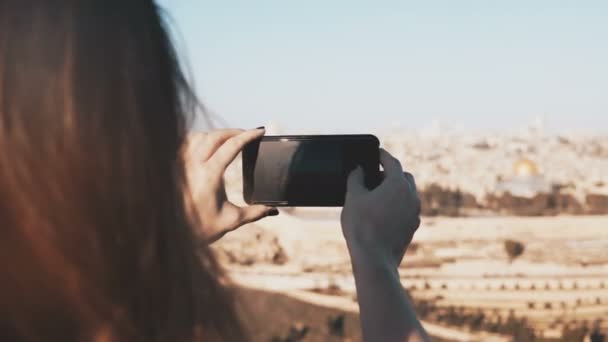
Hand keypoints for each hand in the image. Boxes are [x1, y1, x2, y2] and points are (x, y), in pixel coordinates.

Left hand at [184, 128, 277, 242]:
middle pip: (216, 136)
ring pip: (199, 136)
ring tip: (229, 139)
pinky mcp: (173, 168)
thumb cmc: (201, 229)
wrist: (173, 236)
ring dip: (216, 134)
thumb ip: (256, 213)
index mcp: (209, 175)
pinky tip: (207, 145)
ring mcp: (181, 165)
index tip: (260, 131)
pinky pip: (185, 144)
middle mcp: (193, 165)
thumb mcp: (232, 220)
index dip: (248, 136)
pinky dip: (199, 139)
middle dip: (234, 132)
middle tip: (248, 134)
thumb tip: (275, 210)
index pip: (232, 146)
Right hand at [341, 149, 420, 268]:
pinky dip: (397, 205)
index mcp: (398, 184)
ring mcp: (415, 213)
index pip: (392, 162)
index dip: (382, 155)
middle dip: (391, 173)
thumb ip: (355, 178)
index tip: (376, 152)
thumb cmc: (362, 226)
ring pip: (407, 194)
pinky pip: (407, 209)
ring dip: (395, 190)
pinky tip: (382, 212)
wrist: (374, 259)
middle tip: (374, 175)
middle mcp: (411, 196)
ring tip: (377, 194)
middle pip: (404, 177)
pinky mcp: (413, 227)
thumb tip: (358, 169)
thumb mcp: (352, 198)